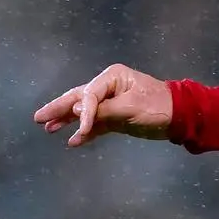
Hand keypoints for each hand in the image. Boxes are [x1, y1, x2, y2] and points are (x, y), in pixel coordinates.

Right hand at [34, 64, 173, 147]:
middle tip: (38, 118)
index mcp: (112, 77)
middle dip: (58, 109)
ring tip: (47, 128)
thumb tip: (76, 112)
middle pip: (78, 98)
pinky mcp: (116, 117)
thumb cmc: (158, 107)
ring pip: (84, 112)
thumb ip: (103, 111)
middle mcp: (108, 87)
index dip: (82, 112)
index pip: (88, 94)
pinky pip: (96, 125)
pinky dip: (86, 132)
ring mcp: (111, 103)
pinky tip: (73, 141)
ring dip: (66, 120)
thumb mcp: (131, 108)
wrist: (181, 117)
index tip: (81, 129)